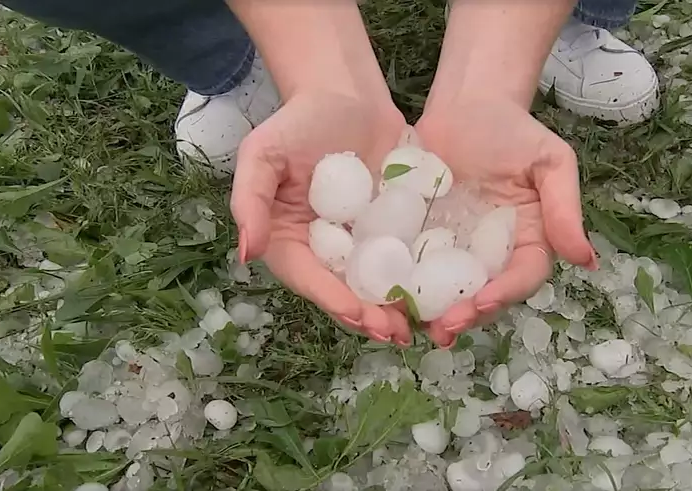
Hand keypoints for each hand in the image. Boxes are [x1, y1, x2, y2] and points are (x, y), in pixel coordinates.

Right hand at [231, 91, 413, 345]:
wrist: (346, 94)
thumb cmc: (298, 122)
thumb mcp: (262, 154)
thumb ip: (249, 200)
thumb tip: (246, 253)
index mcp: (291, 242)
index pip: (310, 280)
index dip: (333, 300)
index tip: (357, 315)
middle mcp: (327, 252)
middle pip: (347, 293)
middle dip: (371, 318)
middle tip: (396, 333)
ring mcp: (363, 245)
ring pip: (380, 286)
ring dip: (399, 309)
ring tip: (422, 325)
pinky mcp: (395, 232)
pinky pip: (408, 260)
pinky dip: (423, 279)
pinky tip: (445, 294)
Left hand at [414, 96, 598, 347]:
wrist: (466, 104)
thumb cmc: (513, 129)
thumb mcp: (551, 162)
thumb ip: (565, 210)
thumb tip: (588, 262)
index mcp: (529, 241)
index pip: (522, 277)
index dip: (505, 294)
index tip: (482, 302)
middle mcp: (493, 254)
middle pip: (484, 295)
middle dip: (466, 316)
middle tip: (442, 329)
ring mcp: (456, 250)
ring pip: (447, 291)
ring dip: (433, 312)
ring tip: (415, 325)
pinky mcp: (422, 240)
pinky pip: (414, 268)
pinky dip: (405, 286)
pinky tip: (389, 297)